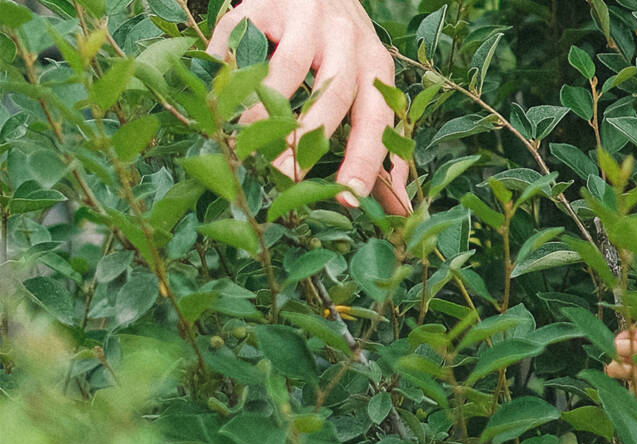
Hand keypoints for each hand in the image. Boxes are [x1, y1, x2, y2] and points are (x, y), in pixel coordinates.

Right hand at [207, 0, 411, 214]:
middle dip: (310, 140)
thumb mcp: (367, 87)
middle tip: (287, 180)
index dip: (365, 157)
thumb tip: (400, 210)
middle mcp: (347, 37)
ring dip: (267, 110)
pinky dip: (228, 68)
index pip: (377, 116)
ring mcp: (304, 15)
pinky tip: (218, 99)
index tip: (350, 196)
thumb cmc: (341, 49)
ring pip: (290, 67)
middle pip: (336, 91)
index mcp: (375, 63)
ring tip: (247, 146)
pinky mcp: (263, 2)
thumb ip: (379, 147)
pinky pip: (244, 37)